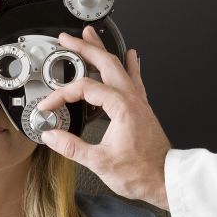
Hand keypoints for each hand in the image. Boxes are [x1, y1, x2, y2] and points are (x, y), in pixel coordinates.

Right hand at [37, 25, 171, 209]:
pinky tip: (131, 55)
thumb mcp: (99, 161)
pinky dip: (129, 64)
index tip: (49, 105)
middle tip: (68, 38)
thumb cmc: (141, 172)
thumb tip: (51, 136)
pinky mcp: (141, 108)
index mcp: (121, 107)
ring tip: (91, 36)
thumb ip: (71, 147)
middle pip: (105, 63)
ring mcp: (138, 102)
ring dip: (103, 50)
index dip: (62, 95)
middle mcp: (131, 99)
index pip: (84, 89)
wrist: (166, 179)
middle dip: (84, 47)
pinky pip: (134, 78)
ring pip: (119, 66)